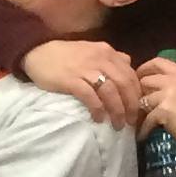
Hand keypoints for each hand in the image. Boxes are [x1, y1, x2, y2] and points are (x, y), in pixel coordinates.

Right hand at [22, 44, 141, 126]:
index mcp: (108, 52)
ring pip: (110, 92)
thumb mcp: (92, 50)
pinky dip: (97, 109)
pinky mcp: (71, 80)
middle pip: (124, 85)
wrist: (38, 52)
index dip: (137, 94)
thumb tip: (129, 65)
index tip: (137, 110)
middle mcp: (100, 59)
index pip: (130, 75)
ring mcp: (86, 69)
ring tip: (117, 125)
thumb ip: (111, 58)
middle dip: (130, 106)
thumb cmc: (66, 55)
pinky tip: (98, 119)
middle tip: (130, 122)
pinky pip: (90, 97)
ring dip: (116, 111)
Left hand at [133, 56, 175, 149]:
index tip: (139, 76)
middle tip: (139, 103)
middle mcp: (175, 81)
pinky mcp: (163, 111)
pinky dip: (144, 129)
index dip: (145, 68)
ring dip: (141, 112)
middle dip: (140, 92)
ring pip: (143, 100)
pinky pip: (146, 119)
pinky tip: (144, 135)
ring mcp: (168, 95)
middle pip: (146, 80)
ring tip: (141, 121)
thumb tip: (163, 90)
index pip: (158, 62)